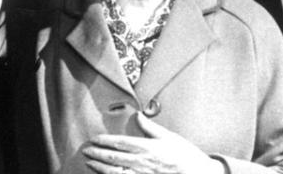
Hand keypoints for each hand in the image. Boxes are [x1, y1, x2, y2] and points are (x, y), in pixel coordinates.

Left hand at [82, 112, 223, 173]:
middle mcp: (141, 161)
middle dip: (97, 153)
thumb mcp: (168, 136)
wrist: (195, 173)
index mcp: (146, 147)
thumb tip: (139, 114)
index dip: (104, 140)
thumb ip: (150, 126)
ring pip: (114, 171)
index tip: (94, 138)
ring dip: (100, 166)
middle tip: (86, 149)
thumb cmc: (184, 155)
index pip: (120, 142)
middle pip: (113, 157)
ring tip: (90, 162)